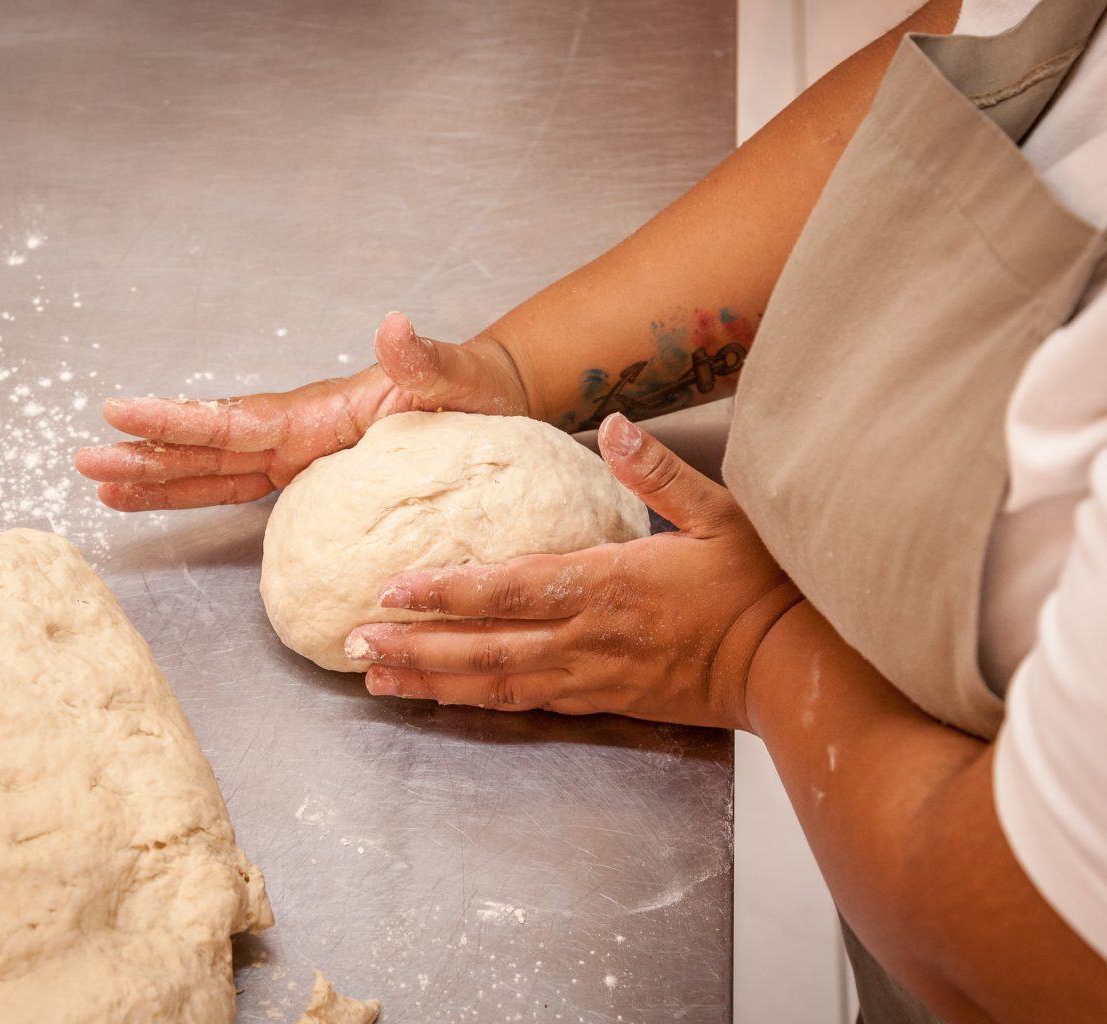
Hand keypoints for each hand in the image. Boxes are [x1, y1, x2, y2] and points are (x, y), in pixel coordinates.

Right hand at [74, 312, 526, 509]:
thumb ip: (421, 360)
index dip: (179, 421)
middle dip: (149, 455)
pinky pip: (239, 486)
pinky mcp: (303, 473)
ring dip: (158, 478)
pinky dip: (195, 492)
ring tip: (100, 486)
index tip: (123, 413)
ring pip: (213, 468)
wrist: (486, 405)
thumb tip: (394, 324)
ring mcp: (295, 452)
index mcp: (317, 413)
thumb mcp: (452, 380)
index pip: (236, 420)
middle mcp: (295, 430)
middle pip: (208, 446)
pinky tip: (154, 499)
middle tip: (86, 461)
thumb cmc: (472, 394)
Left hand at [345, 413, 802, 729]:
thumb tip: (613, 424)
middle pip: (486, 647)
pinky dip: (478, 702)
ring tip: (379, 678)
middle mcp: (589, 635)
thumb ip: (658, 473)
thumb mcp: (721, 513)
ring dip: (434, 681)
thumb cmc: (760, 587)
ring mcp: (592, 676)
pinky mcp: (602, 701)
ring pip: (497, 685)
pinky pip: (527, 706)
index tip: (393, 589)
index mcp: (610, 582)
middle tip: (357, 641)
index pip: (511, 588)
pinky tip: (444, 699)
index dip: (448, 591)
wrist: (792, 665)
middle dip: (418, 645)